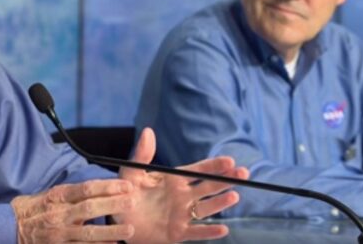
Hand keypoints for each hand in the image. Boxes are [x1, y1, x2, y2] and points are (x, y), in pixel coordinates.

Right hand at [11, 179, 136, 242]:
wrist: (10, 228)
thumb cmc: (33, 209)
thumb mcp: (50, 195)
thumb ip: (72, 194)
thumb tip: (99, 188)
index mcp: (58, 196)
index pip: (86, 189)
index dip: (107, 187)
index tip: (126, 185)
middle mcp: (59, 214)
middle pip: (90, 208)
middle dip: (113, 205)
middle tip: (132, 202)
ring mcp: (59, 234)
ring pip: (88, 233)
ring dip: (110, 231)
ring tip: (130, 230)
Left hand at [115, 128, 248, 243]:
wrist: (119, 219)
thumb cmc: (125, 192)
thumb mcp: (131, 171)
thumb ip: (142, 154)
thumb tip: (148, 131)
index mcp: (173, 180)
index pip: (197, 171)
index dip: (213, 166)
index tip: (229, 160)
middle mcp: (182, 196)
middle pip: (208, 187)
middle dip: (225, 180)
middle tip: (243, 173)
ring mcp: (181, 215)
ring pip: (205, 209)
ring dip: (220, 203)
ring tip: (234, 196)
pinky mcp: (177, 233)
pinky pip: (195, 232)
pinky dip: (209, 232)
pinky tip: (223, 229)